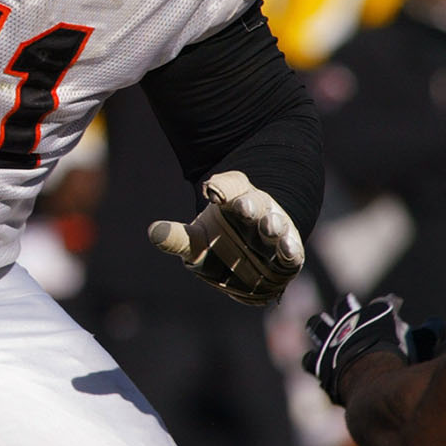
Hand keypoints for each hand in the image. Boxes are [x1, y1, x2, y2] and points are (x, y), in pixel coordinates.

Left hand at [147, 171, 304, 304]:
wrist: (254, 254)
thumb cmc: (223, 240)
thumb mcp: (198, 237)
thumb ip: (179, 236)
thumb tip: (154, 233)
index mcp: (235, 202)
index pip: (230, 191)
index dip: (222, 190)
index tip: (212, 191)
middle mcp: (257, 214)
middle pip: (255, 207)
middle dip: (250, 206)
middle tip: (243, 205)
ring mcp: (275, 233)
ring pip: (275, 226)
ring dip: (273, 226)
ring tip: (269, 226)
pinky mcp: (288, 254)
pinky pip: (291, 253)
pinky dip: (291, 251)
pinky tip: (289, 252)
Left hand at [303, 292, 445, 404]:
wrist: (373, 379)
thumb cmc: (401, 361)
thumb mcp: (421, 344)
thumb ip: (429, 332)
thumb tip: (436, 324)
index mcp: (376, 312)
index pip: (384, 303)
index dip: (389, 305)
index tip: (394, 304)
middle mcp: (349, 321)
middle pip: (344, 304)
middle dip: (347, 305)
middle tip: (347, 304)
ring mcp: (330, 339)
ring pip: (317, 325)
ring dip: (320, 326)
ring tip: (319, 324)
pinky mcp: (317, 361)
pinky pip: (309, 359)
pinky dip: (313, 360)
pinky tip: (314, 361)